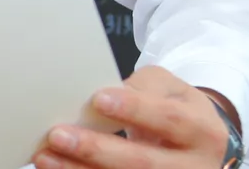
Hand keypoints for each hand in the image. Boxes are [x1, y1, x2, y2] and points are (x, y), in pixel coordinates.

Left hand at [34, 66, 232, 168]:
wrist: (199, 145)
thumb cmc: (177, 109)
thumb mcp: (172, 89)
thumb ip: (142, 88)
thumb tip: (101, 99)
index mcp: (202, 132)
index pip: (169, 120)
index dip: (134, 109)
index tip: (98, 99)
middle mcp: (193, 167)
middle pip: (143, 162)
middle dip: (97, 150)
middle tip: (58, 135)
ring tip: (46, 157)